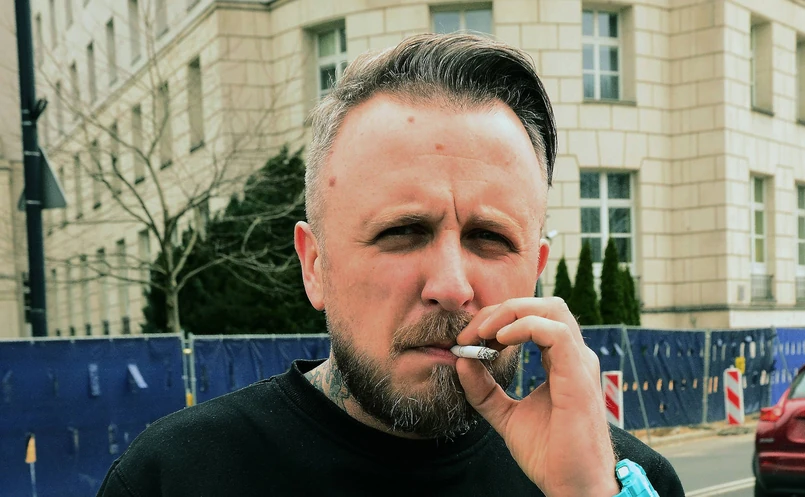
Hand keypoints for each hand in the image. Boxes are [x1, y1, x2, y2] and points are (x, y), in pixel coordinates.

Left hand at [455, 297, 619, 496]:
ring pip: (552, 309)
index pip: (534, 317)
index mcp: (562, 361)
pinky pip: (556, 332)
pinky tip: (499, 342)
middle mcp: (574, 356)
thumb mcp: (504, 414)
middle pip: (543, 305)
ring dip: (511, 313)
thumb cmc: (549, 453)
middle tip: (472, 331)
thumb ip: (483, 389)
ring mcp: (580, 364)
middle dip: (503, 309)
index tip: (468, 339)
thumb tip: (461, 360)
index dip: (498, 319)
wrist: (571, 486)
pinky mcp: (579, 377)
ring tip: (483, 334)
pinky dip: (524, 327)